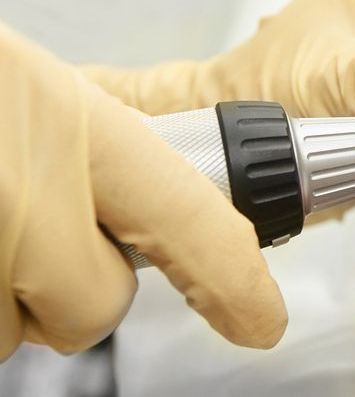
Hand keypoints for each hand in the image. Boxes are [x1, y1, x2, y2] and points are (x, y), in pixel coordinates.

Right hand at [0, 22, 285, 358]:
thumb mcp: (34, 92)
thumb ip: (100, 155)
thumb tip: (167, 220)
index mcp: (72, 121)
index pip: (188, 216)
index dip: (232, 280)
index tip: (259, 319)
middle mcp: (18, 188)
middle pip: (93, 308)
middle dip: (74, 284)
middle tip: (31, 225)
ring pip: (10, 333)